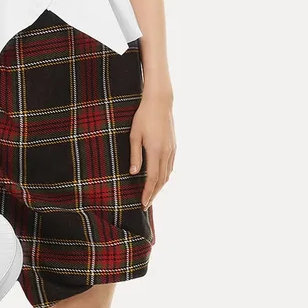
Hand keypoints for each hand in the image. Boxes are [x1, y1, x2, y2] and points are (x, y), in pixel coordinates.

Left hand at [129, 94, 175, 209]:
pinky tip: (160, 179)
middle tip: (146, 205)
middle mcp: (166, 153)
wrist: (160, 102)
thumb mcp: (134, 136)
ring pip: (167, 174)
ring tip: (151, 195)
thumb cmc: (143, 117)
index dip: (148, 193)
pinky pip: (170, 166)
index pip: (152, 178)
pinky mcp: (173, 146)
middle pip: (161, 180)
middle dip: (154, 194)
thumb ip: (135, 155)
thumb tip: (133, 173)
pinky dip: (165, 176)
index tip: (143, 204)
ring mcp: (171, 149)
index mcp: (155, 151)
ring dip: (160, 186)